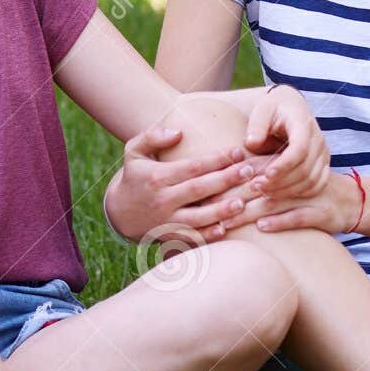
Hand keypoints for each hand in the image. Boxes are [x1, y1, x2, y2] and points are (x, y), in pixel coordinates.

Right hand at [105, 126, 262, 243]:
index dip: (216, 159)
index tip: (238, 152)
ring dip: (221, 211)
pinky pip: (191, 238)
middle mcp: (163, 199)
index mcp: (157, 176)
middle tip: (250, 172)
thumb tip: (179, 132)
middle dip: (226, 180)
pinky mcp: (170, 236)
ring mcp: (166, 221)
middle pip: (199, 189)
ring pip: (198, 217)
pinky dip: (207, 236)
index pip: (192, 167)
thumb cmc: (135, 176)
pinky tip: (225, 229)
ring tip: (242, 203)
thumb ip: (152, 136)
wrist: (119, 213)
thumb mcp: (134, 151)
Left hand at [217, 169, 360, 234]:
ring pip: (277, 200)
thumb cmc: (306, 187)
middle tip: (208, 207)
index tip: (206, 187)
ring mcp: (311, 194)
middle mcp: (298, 174)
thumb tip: (221, 175)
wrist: (350, 199)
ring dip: (251, 210)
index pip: (253, 166)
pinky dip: (280, 221)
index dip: (229, 176)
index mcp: (286, 161)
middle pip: (260, 184)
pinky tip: (262, 227)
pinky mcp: (322, 212)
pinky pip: (300, 216)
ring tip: (229, 219)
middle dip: (233, 196)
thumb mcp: (285, 172)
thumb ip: (257, 170)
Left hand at [240, 85, 330, 201]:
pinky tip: (279, 195)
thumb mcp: (262, 110)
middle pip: (306, 169)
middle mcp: (318, 140)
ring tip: (264, 192)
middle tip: (257, 186)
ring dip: (288, 190)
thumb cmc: (273, 109)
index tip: (266, 174)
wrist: (290, 108)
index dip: (284, 165)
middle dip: (281, 182)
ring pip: (312, 181)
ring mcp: (323, 154)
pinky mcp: (322, 165)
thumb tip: (252, 142)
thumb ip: (257, 125)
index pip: (300, 149)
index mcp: (304, 124)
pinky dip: (299, 194)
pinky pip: (317, 185)